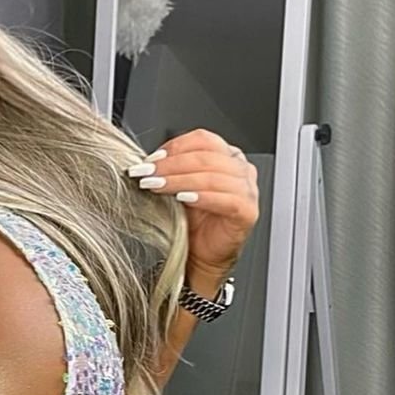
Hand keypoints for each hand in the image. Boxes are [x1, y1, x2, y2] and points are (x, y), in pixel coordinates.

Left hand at [127, 127, 259, 279]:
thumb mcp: (178, 187)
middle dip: (170, 164)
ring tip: (155, 185)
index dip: (174, 147)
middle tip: (146, 173)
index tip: (149, 160)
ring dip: (179, 179)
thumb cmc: (192, 221)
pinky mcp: (247, 211)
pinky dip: (201, 196)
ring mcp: (248, 189)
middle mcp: (240, 169)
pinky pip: (226, 198)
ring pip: (212, 175)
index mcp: (226, 156)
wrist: (201, 254)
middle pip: (206, 156)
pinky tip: (182, 198)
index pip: (203, 139)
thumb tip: (147, 161)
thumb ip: (170, 169)